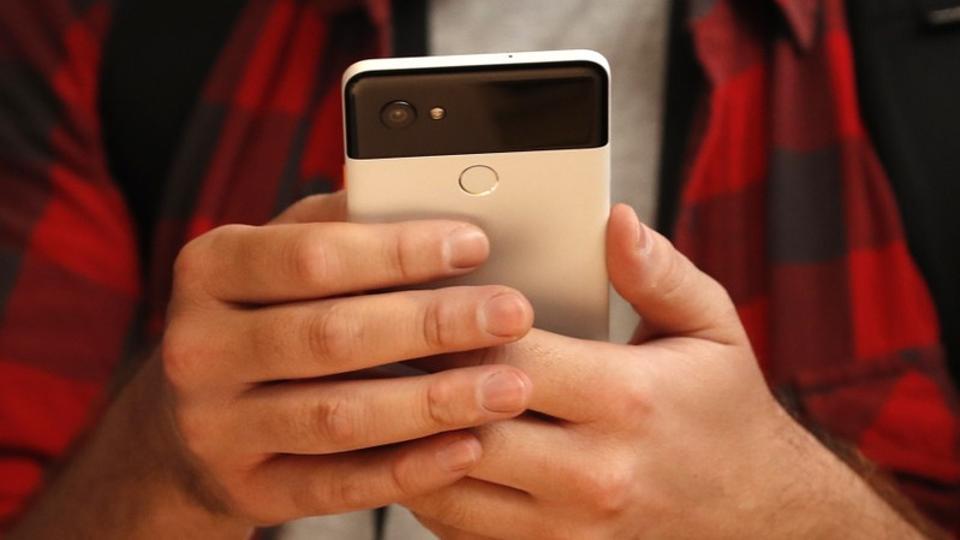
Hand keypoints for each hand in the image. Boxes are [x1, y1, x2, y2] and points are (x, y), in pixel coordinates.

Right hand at [156, 191, 536, 524]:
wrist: (190, 426)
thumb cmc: (258, 320)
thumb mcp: (275, 257)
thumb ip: (336, 227)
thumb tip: (424, 196)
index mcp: (211, 271)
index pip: (311, 257)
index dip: (398, 252)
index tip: (473, 245)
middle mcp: (200, 349)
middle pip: (330, 336)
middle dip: (432, 325)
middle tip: (510, 315)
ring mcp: (217, 427)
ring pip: (338, 417)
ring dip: (433, 403)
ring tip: (507, 388)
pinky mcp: (247, 489)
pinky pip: (338, 485)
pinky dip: (408, 469)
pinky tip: (465, 448)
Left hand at [404, 204, 920, 538]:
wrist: (755, 508)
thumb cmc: (723, 409)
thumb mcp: (711, 326)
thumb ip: (658, 271)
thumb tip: (615, 221)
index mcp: (625, 398)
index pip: (508, 359)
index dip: (453, 329)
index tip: (422, 301)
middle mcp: (594, 471)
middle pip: (467, 425)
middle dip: (414, 384)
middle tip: (379, 345)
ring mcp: (569, 525)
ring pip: (448, 487)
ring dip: (405, 442)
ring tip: (382, 393)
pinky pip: (460, 530)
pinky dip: (427, 488)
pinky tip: (417, 447)